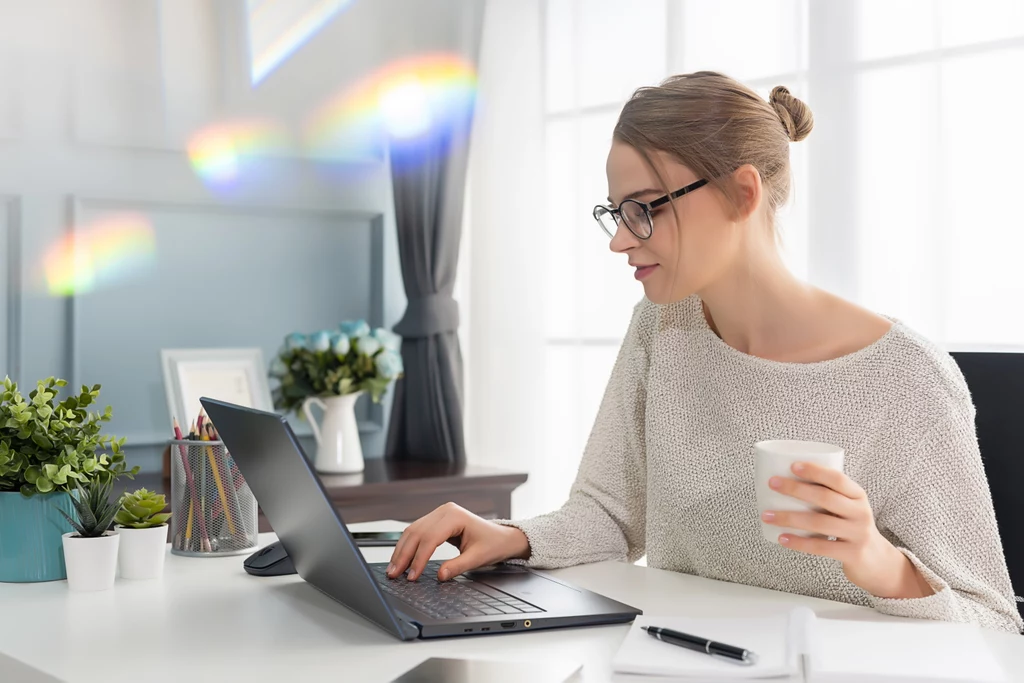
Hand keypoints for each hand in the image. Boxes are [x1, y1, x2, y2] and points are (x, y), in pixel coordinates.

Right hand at [386, 502, 530, 581]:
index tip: (413, 576)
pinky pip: (417, 532)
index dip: (419, 559)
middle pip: (417, 533)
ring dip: (401, 551)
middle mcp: (444, 511)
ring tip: (393, 570)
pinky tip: (401, 559)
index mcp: (455, 516)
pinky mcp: (436, 520)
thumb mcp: (478, 558)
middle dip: (403, 555)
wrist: (502, 537)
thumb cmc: (493, 544)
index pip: (430, 538)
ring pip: (413, 531)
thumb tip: (440, 575)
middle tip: (394, 574)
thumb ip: (458, 566)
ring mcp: (439, 514)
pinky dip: (408, 546)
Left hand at [763, 462, 933, 598]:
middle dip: (796, 489)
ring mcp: (857, 534)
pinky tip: (781, 538)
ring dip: (789, 517)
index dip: (815, 471)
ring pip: (818, 522)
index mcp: (858, 496)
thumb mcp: (848, 507)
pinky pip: (820, 546)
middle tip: (772, 483)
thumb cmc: (852, 527)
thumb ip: (828, 495)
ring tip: (767, 515)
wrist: (878, 561)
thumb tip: (786, 481)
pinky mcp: (851, 554)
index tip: (792, 465)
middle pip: (825, 497)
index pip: (837, 479)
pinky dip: (798, 542)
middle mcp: (860, 512)